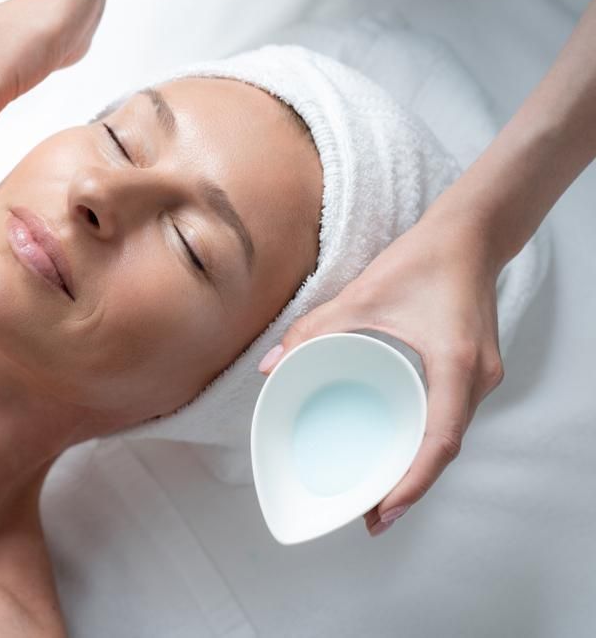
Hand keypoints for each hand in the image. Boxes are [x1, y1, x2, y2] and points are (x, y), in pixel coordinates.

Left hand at [258, 204, 506, 536]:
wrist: (470, 234)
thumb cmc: (423, 260)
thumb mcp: (361, 296)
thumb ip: (312, 331)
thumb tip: (270, 367)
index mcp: (455, 363)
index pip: (440, 440)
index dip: (413, 482)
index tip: (385, 511)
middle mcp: (477, 378)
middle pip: (445, 448)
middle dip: (411, 488)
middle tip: (373, 517)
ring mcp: (482, 376)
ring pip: (450, 436)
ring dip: (419, 468)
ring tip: (383, 494)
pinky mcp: (475, 370)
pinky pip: (451, 417)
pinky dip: (426, 441)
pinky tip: (401, 450)